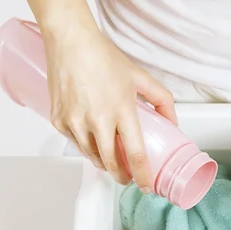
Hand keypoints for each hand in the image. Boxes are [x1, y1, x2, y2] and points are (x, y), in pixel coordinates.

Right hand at [43, 20, 176, 190]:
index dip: (143, 176)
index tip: (147, 186)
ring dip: (104, 164)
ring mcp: (75, 123)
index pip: (136, 155)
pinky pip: (76, 145)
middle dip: (122, 176)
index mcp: (121, 111)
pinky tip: (93, 142)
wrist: (70, 43)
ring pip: (92, 157)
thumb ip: (162, 101)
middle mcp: (97, 121)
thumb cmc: (103, 59)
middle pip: (112, 164)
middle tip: (128, 178)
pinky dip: (86, 148)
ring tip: (112, 161)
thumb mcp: (141, 78)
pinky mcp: (59, 121)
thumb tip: (172, 122)